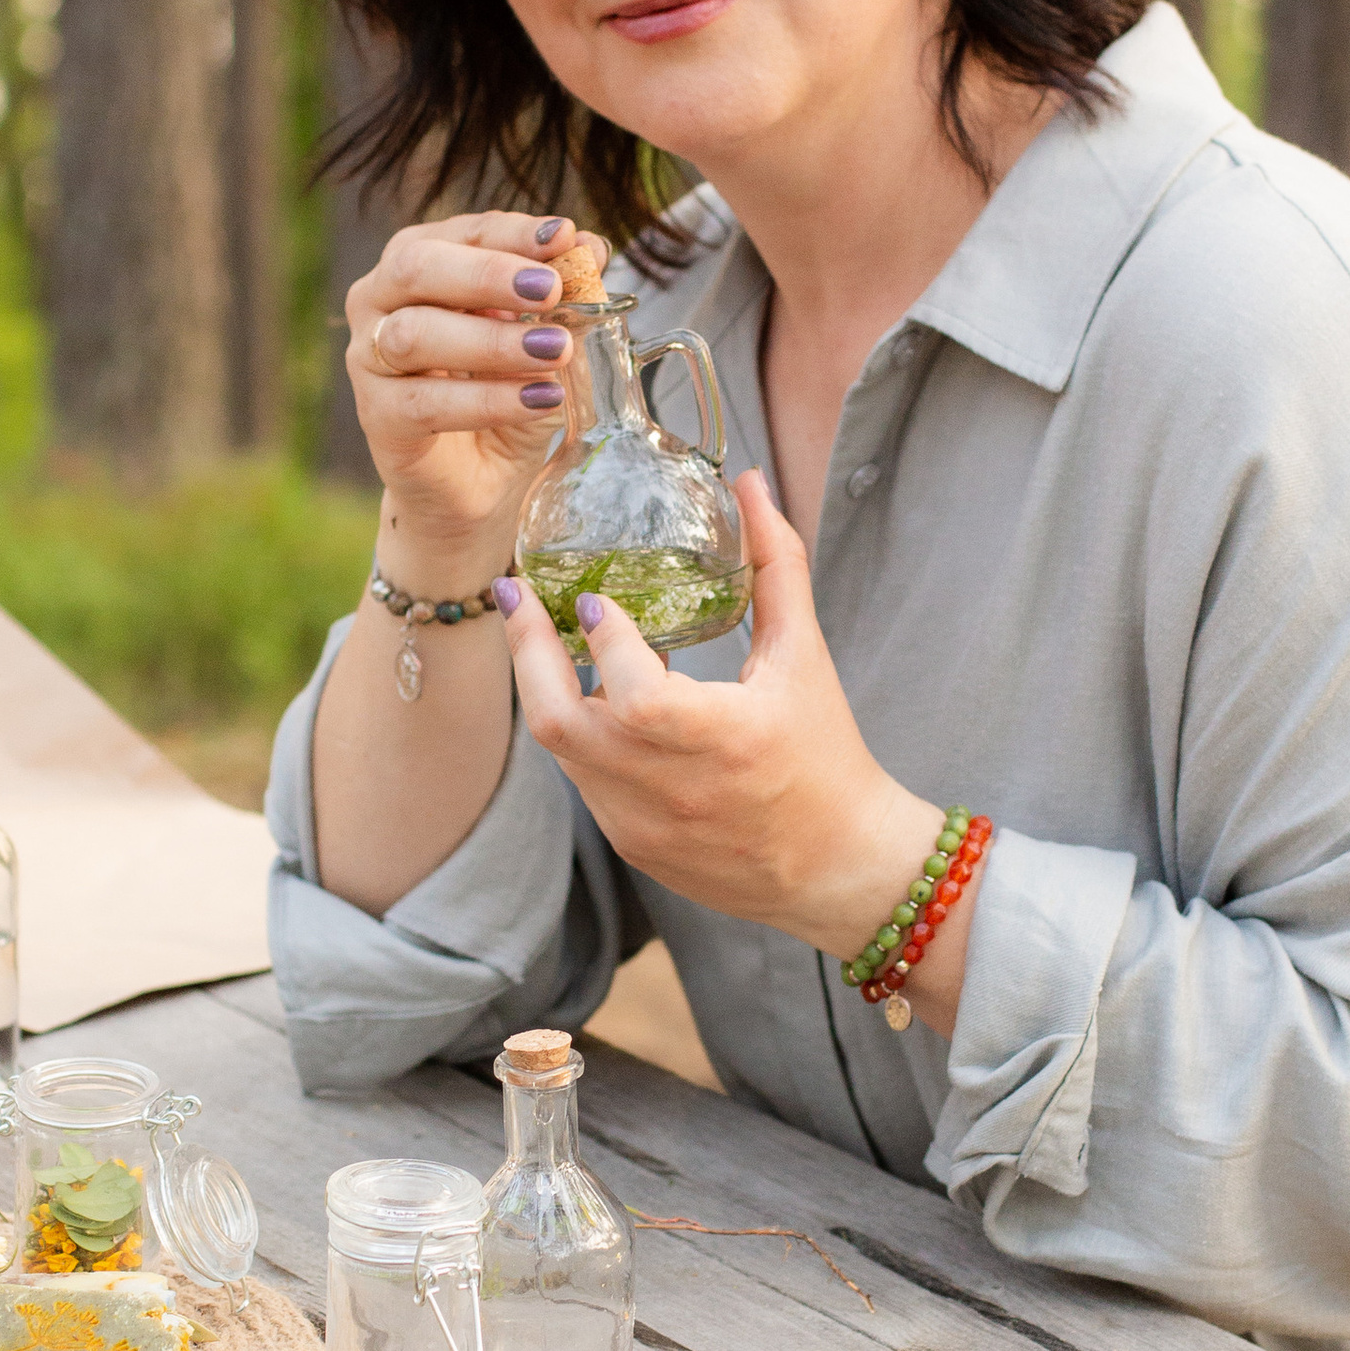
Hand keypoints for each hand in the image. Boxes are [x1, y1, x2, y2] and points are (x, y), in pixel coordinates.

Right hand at [344, 211, 607, 563]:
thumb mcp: (548, 340)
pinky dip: (488, 399)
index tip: (563, 237)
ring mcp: (369, 358)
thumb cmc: (508, 394)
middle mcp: (380, 301)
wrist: (481, 483)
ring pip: (414, 334)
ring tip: (555, 351)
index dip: (512, 232)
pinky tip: (539, 399)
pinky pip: (424, 401)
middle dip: (487, 274)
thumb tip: (592, 247)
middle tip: (550, 290)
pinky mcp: (377, 417)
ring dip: (491, 340)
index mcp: (422, 265)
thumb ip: (566, 296)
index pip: (463, 232)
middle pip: (416, 267)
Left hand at [495, 471, 980, 1030]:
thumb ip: (775, 565)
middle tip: (514, 594)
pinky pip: (580, 777)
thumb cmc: (826, 754)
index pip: (637, 695)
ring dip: (547, 686)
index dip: (605, 643)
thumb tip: (752, 484)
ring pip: (561, 748)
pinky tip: (588, 692)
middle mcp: (676, 789)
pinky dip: (575, 730)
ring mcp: (645, 823)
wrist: (835, 866)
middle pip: (562, 722)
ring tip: (544, 632)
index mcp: (728, 740)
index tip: (593, 598)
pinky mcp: (631, 843)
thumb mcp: (806, 656)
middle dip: (526, 651)